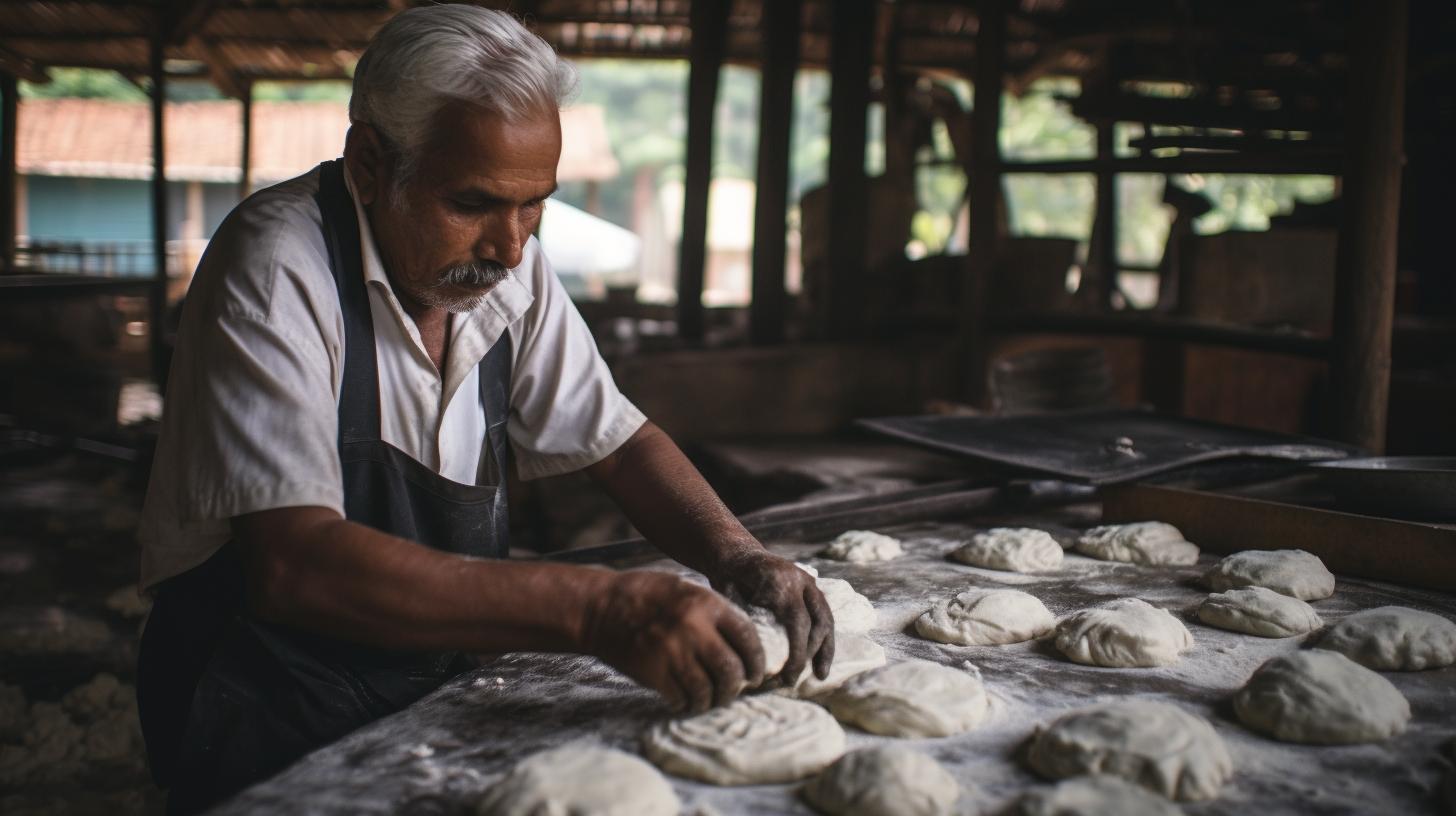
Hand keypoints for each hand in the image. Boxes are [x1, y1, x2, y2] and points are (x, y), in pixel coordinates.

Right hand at [581, 570, 765, 712]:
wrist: (598, 608)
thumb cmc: (643, 595)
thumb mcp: (682, 588)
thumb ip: (711, 610)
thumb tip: (740, 640)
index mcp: (706, 604)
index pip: (747, 638)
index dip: (757, 661)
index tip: (756, 673)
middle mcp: (694, 629)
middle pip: (731, 670)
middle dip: (737, 686)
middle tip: (736, 690)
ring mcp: (673, 653)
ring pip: (708, 690)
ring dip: (713, 700)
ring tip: (711, 700)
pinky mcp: (654, 673)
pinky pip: (682, 698)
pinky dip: (688, 704)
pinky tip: (686, 701)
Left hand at [710, 549, 834, 683]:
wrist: (737, 554)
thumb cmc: (728, 578)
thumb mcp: (729, 595)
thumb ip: (745, 620)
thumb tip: (756, 660)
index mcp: (781, 581)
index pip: (798, 622)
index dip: (796, 653)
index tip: (786, 677)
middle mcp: (801, 580)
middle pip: (816, 623)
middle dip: (806, 655)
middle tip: (789, 680)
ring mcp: (809, 583)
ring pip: (826, 620)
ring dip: (823, 650)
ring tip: (818, 675)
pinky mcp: (812, 591)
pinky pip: (825, 617)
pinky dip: (825, 641)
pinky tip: (821, 665)